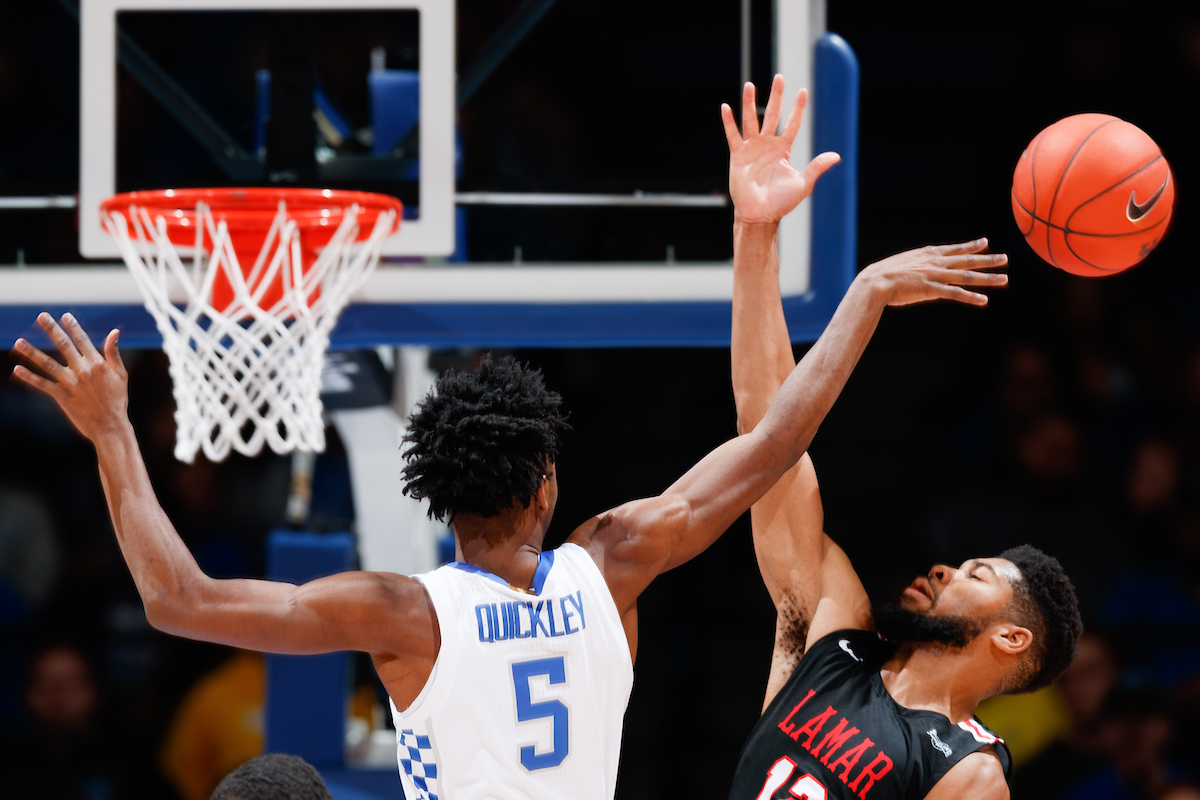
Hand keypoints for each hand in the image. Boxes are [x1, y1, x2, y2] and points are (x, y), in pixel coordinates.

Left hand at [10, 313, 130, 441]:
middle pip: (63, 346)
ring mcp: (71, 384)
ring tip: (19, 341)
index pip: (82, 340)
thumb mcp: (121, 374)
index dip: (73, 327)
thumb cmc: (118, 400)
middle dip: (52, 329)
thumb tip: (114, 332)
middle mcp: (82, 371)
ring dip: (32, 352)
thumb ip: (113, 353)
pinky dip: (29, 377)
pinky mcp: (62, 397)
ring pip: (47, 364)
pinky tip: (17, 369)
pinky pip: (43, 385)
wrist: (110, 426)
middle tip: (41, 316)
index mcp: (98, 364)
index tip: (65, 316)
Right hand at [722, 74, 840, 224]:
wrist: (760, 214)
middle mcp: (767, 145)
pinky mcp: (737, 155)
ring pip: (751, 120)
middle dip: (776, 96)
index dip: (798, 108)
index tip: (804, 91)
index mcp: (783, 149)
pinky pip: (732, 135)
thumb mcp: (803, 183)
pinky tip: (726, 107)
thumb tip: (837, 156)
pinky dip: (728, 121)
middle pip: (772, 115)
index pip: (792, 124)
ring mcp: (751, 148)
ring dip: (750, 103)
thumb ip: (817, 167)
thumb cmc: (781, 202)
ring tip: (750, 85)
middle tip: (780, 77)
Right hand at [858, 239, 1007, 306]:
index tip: (985, 243)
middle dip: (988, 260)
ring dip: (987, 278)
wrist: (875, 281)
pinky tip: (984, 300)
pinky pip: (955, 293)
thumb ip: (915, 265)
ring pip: (967, 276)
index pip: (955, 250)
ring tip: (1004, 280)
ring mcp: (935, 275)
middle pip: (967, 261)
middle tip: (1005, 259)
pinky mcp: (931, 290)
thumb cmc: (883, 274)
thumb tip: (916, 269)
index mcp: (928, 255)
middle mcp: (935, 262)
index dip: (971, 246)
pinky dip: (970, 297)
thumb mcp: (902, 263)